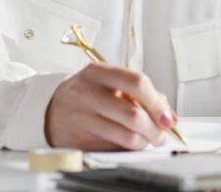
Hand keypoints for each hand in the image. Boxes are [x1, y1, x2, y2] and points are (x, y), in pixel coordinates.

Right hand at [44, 63, 177, 149]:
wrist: (53, 108)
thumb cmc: (88, 93)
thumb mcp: (109, 81)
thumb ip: (139, 92)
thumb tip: (167, 114)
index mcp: (98, 72)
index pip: (137, 83)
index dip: (157, 103)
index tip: (167, 117)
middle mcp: (88, 93)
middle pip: (133, 115)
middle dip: (155, 128)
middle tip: (162, 134)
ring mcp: (83, 118)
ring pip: (126, 136)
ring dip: (145, 141)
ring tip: (148, 139)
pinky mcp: (80, 139)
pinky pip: (115, 148)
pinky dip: (130, 148)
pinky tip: (132, 142)